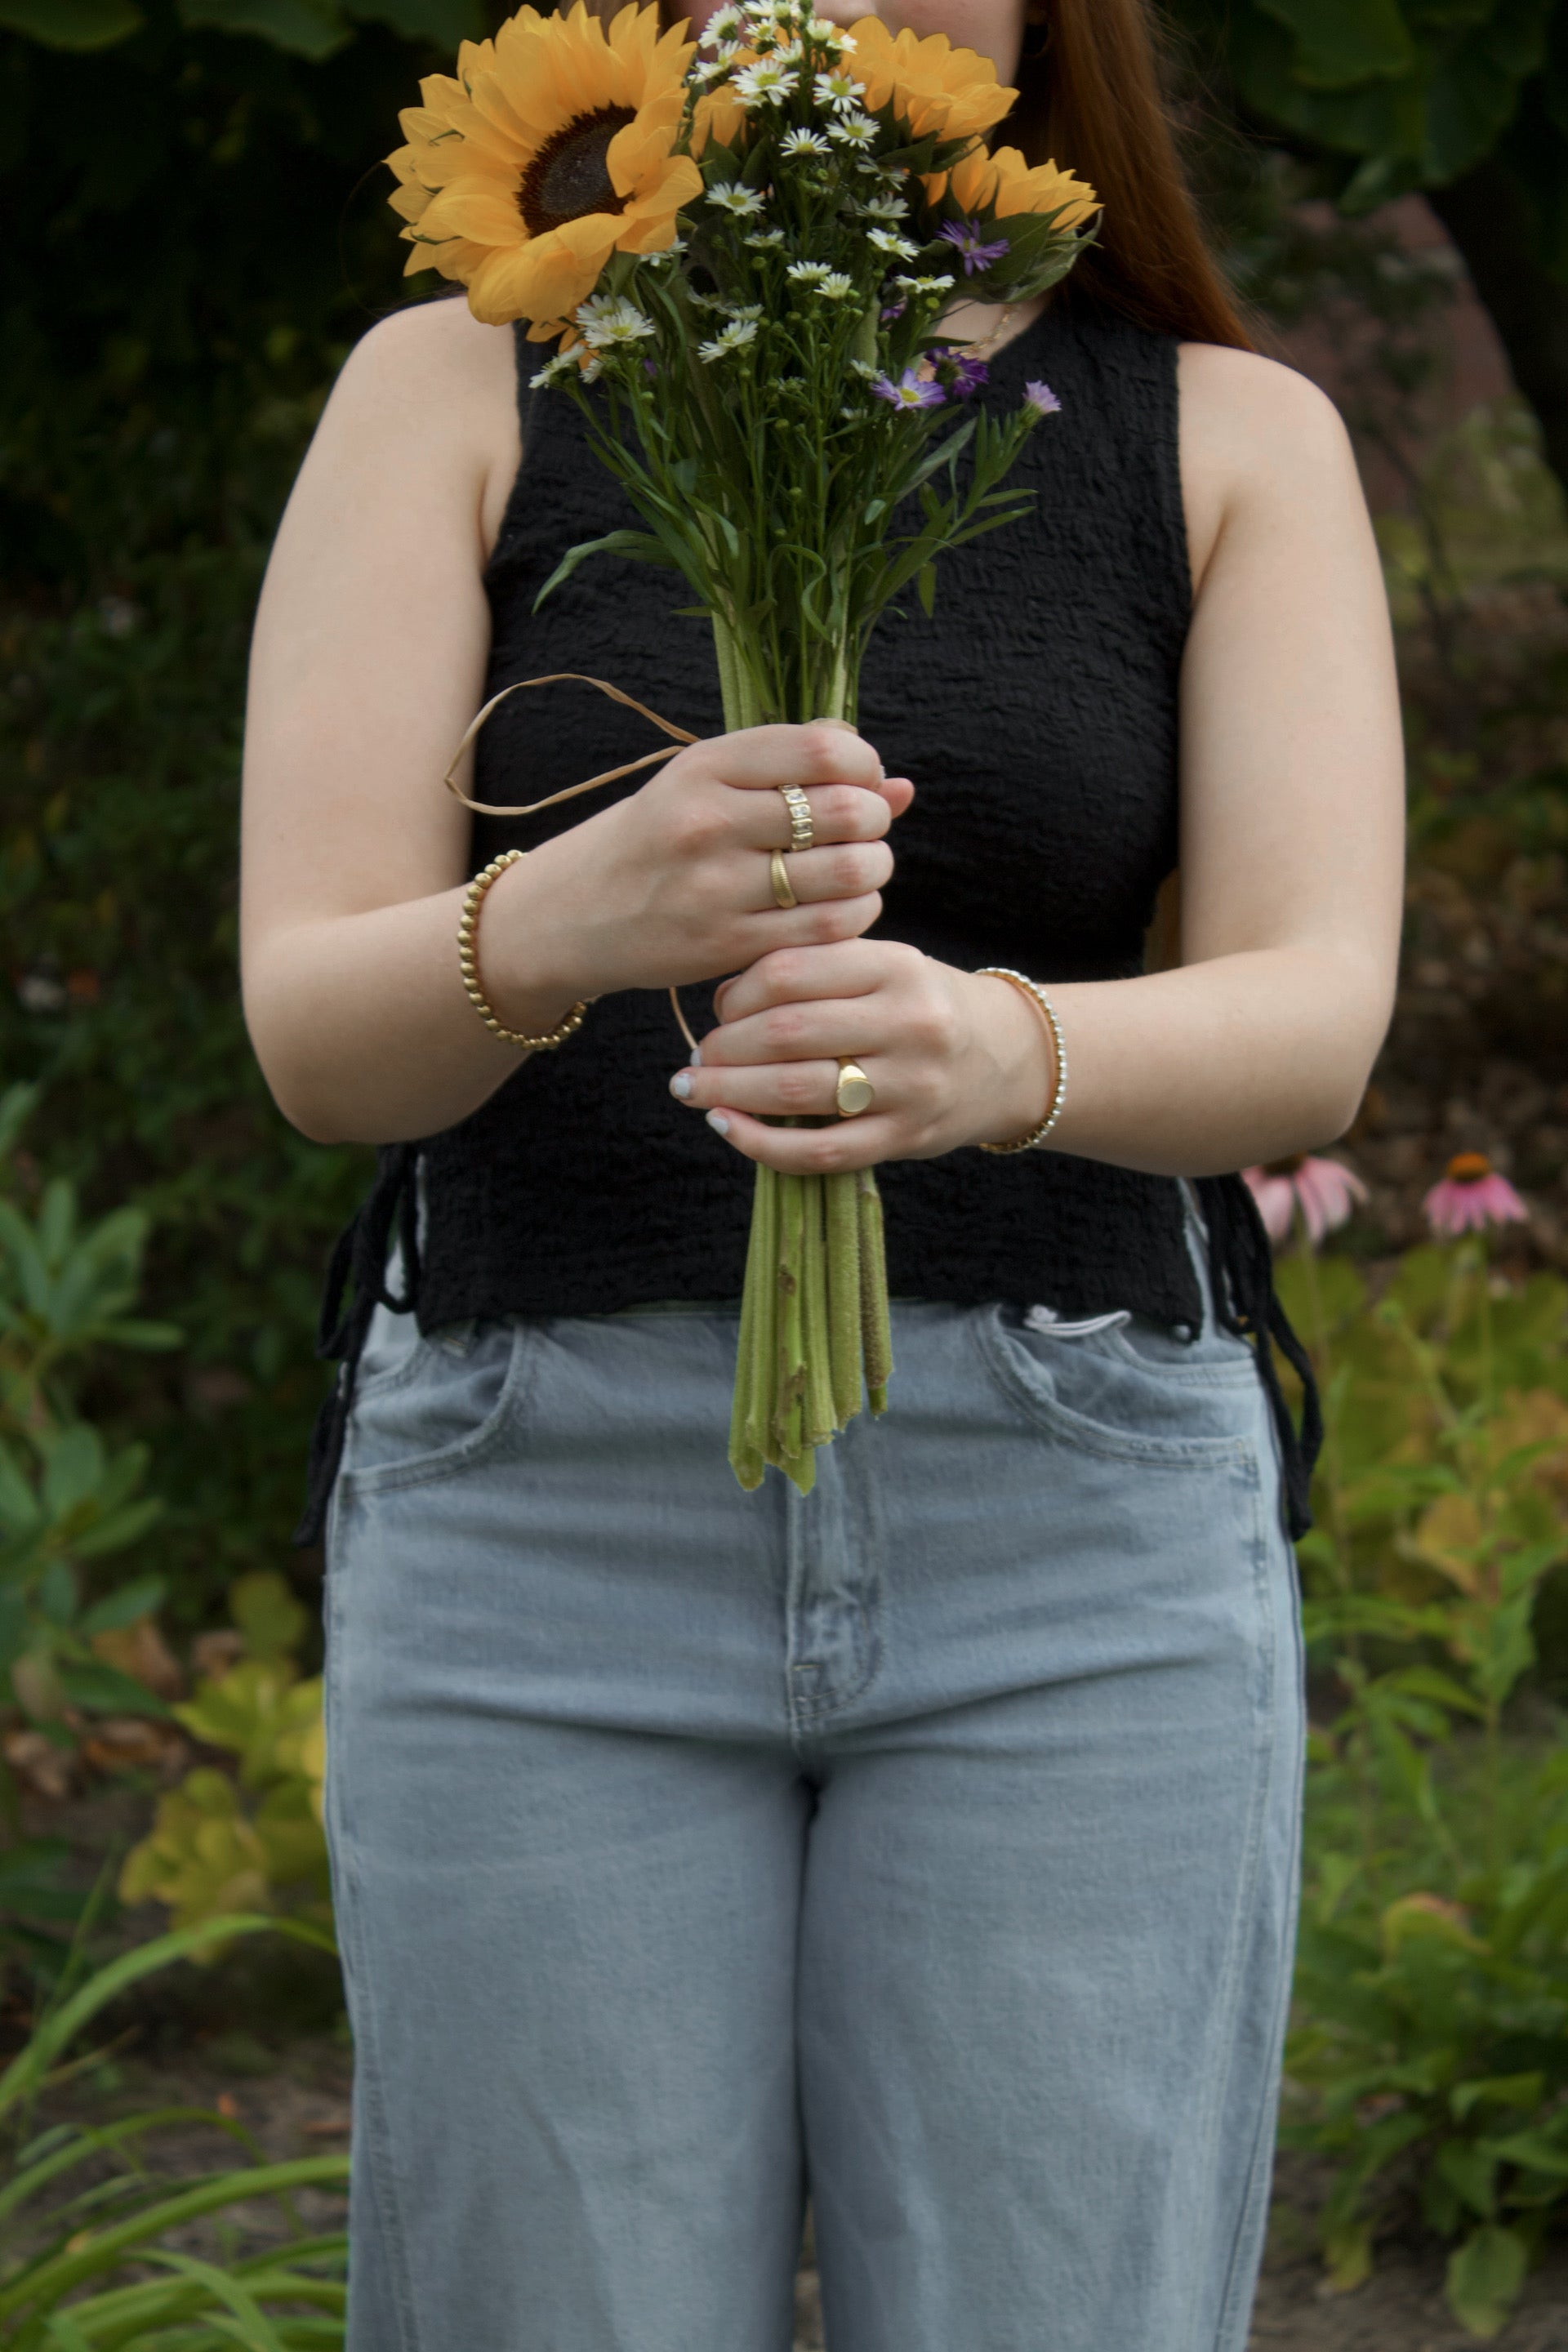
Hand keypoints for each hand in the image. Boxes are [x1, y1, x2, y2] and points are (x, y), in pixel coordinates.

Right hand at [481, 723, 914, 1014]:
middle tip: (866, 831)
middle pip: (846, 811)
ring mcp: (715, 888)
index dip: (865, 766)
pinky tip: (842, 906)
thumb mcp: (709, 784)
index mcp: (706, 765)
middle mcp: (709, 821)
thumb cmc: (659, 839)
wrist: (571, 914)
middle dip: (875, 820)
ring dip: (874, 869)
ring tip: (861, 868)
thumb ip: (800, 771)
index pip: (824, 750)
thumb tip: (901, 785)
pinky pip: (827, 927)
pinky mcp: (724, 946)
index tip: (861, 782)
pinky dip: (855, 914)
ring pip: (847, 872)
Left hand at [669, 942, 1055, 1171]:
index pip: (790, 971)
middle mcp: (909, 1022)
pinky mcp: (906, 1138)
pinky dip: (761, 1143)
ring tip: (694, 1089)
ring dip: (729, 1092)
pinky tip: (726, 1128)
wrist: (1008, 1059)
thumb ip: (812, 972)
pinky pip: (821, 1151)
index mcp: (895, 965)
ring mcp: (911, 1085)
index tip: (717, 1010)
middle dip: (723, 1047)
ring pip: (798, 1091)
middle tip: (695, 1057)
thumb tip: (720, 1000)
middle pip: (786, 1031)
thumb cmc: (919, 1006)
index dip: (736, 993)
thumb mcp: (881, 967)